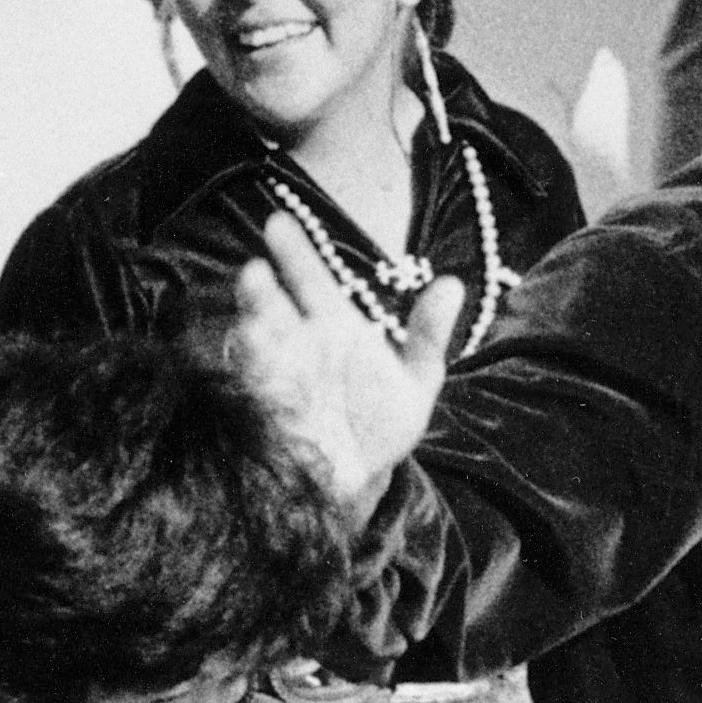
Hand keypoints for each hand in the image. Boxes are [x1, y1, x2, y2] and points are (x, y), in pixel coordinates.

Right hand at [229, 212, 463, 517]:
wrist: (356, 480)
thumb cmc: (379, 425)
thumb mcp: (414, 383)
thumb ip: (429, 336)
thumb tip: (454, 284)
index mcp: (331, 325)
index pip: (309, 279)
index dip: (294, 252)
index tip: (278, 222)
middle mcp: (296, 343)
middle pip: (271, 307)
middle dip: (260, 291)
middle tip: (254, 272)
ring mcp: (275, 377)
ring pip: (252, 345)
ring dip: (249, 336)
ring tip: (252, 328)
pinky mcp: (263, 412)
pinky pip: (248, 393)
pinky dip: (248, 384)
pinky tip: (252, 373)